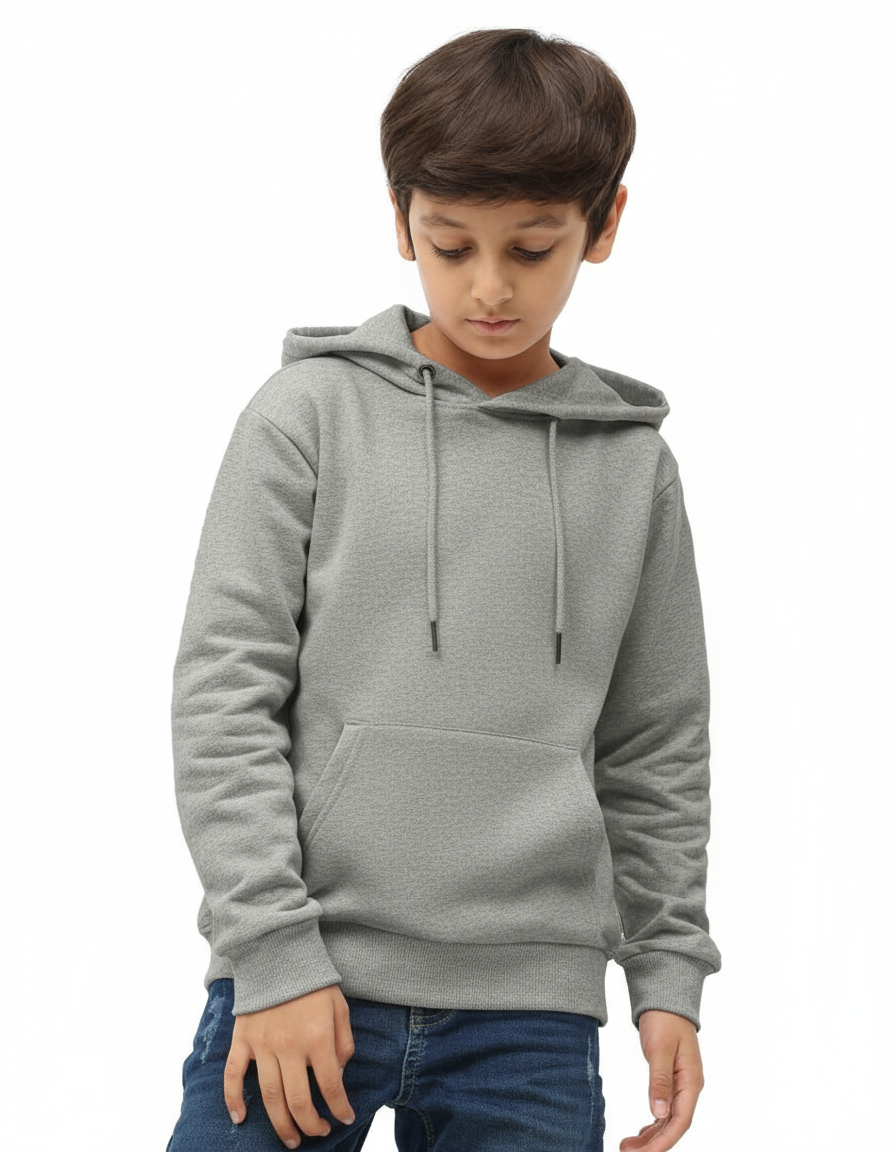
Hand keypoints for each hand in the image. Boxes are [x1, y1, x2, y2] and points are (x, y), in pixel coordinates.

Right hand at [224, 983, 356, 1148]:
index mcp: (317, 1037)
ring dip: (280, 1124)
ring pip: (269, 1096)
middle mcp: (289, 1046)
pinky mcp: (242, 1039)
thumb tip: (338, 1075)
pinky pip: (233, 1075)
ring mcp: (262, 1044)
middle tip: (316, 1134)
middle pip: (298, 1100)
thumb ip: (343, 1043)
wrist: (280, 952)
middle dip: (310, 1125)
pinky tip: (240, 1118)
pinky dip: (233, 1099)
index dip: (339, 1108)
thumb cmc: (313, 981)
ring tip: (291, 1139)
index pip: (331, 1086)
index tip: (344, 1118)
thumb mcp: (339, 1007)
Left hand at [619, 1010, 703, 1151]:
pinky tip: (642, 1132)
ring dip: (651, 1135)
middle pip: (674, 1125)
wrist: (666, 1000)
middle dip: (653, 1143)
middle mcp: (689, 1087)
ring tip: (628, 1146)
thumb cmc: (665, 1020)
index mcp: (691, 1081)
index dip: (664, 1141)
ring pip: (668, 1120)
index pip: (680, 1121)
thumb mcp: (660, 1049)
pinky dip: (653, 1123)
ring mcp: (681, 1085)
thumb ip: (660, 1081)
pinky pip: (664, 1109)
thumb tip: (659, 1113)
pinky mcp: (671, 1080)